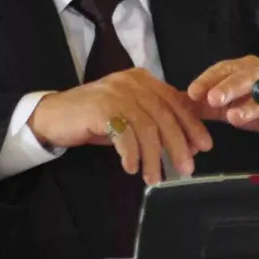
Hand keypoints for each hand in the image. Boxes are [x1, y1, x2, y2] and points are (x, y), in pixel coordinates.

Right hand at [27, 68, 213, 184]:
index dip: (192, 124)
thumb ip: (154, 122)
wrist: (54, 115)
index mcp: (143, 80)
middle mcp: (132, 82)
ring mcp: (117, 93)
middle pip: (164, 115)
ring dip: (153, 157)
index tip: (203, 146)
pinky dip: (131, 154)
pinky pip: (125, 135)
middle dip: (178, 144)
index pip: (175, 101)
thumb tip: (188, 143)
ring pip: (146, 128)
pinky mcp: (102, 107)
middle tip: (186, 168)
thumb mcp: (128, 115)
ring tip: (154, 178)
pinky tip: (131, 168)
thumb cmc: (94, 118)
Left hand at [186, 55, 258, 141]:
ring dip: (250, 106)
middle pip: (245, 77)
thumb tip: (176, 107)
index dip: (207, 80)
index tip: (192, 93)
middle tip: (213, 100)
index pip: (222, 70)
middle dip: (228, 88)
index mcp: (242, 68)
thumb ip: (205, 105)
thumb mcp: (231, 101)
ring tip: (234, 118)